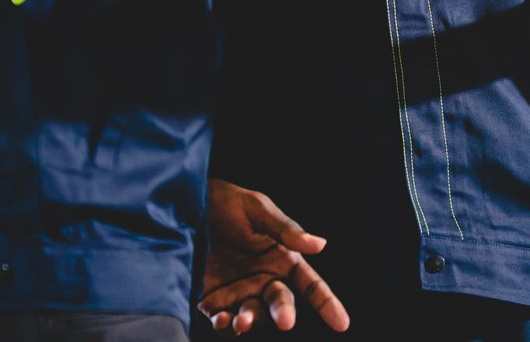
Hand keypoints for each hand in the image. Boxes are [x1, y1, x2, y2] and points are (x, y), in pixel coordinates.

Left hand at [199, 179, 348, 334]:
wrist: (187, 210)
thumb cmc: (230, 205)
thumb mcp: (259, 210)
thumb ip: (286, 230)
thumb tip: (321, 244)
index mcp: (283, 258)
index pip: (311, 285)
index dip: (327, 304)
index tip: (342, 324)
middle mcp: (265, 279)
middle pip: (282, 304)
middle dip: (284, 314)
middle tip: (285, 322)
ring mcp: (240, 292)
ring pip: (254, 316)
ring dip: (251, 320)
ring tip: (242, 319)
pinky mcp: (215, 302)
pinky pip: (224, 321)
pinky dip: (225, 325)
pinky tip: (223, 319)